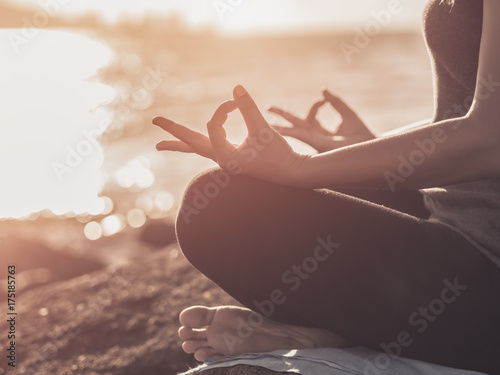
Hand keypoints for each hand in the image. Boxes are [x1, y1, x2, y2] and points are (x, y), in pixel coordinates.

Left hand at [153, 85, 306, 184]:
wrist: (292, 174)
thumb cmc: (279, 155)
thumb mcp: (263, 130)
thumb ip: (249, 109)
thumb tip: (236, 87)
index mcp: (225, 157)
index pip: (213, 126)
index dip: (223, 110)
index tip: (236, 101)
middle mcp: (221, 160)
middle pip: (191, 144)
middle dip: (173, 133)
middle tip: (154, 121)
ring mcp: (226, 160)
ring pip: (198, 149)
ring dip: (181, 143)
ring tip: (161, 145)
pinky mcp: (233, 158)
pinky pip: (210, 148)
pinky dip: (199, 143)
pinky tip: (197, 141)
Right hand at [268, 89, 374, 152]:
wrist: (369, 147)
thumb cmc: (361, 134)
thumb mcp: (347, 114)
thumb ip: (335, 102)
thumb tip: (322, 90)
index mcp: (322, 131)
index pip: (311, 117)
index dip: (316, 106)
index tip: (324, 99)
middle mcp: (315, 136)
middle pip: (295, 124)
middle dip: (282, 116)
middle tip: (268, 107)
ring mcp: (313, 140)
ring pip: (291, 130)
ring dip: (278, 123)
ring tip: (266, 117)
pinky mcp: (314, 142)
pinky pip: (297, 134)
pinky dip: (286, 130)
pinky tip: (275, 127)